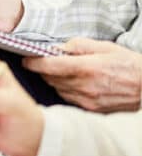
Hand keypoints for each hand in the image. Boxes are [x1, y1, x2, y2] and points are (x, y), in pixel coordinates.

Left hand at [23, 38, 141, 111]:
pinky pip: (68, 98)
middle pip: (50, 78)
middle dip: (44, 69)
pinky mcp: (91, 109)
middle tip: (45, 62)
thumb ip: (78, 45)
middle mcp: (84, 86)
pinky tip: (74, 83)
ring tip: (63, 72)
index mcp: (86, 67)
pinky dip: (66, 90)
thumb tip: (57, 47)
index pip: (48, 66)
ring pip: (57, 89)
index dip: (33, 62)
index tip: (27, 59)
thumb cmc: (129, 65)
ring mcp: (87, 100)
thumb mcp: (105, 47)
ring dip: (55, 80)